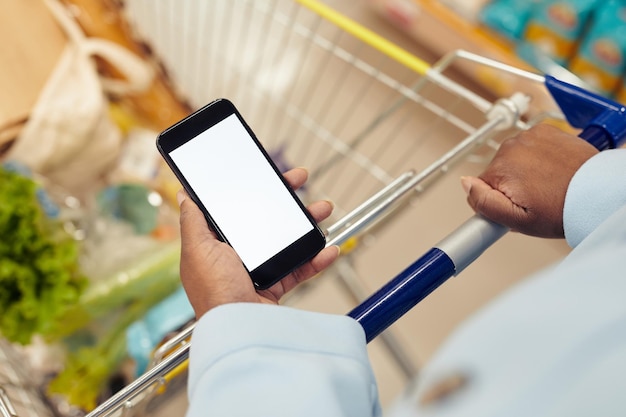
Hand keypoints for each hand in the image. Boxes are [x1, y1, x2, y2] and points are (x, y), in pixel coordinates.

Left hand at [177, 167, 338, 317]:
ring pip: (286, 239)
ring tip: (323, 210)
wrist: (238, 328)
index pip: (236, 208)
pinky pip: (300, 268)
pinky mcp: (275, 287)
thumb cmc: (214, 291)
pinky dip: (316, 259)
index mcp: (216, 244)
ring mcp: (258, 271)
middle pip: (265, 219)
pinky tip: (328, 248)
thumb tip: (185, 196)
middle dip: (285, 199)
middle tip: (300, 180)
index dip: (251, 189)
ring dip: (307, 223)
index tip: (267, 174)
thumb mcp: (198, 249)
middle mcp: (237, 255)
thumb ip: (193, 221)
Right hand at [461, 124, 597, 237]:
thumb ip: (484, 203)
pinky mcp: (545, 130)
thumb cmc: (562, 209)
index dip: (497, 201)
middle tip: (535, 198)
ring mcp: (529, 136)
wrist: (597, 193)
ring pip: (513, 158)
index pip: (482, 186)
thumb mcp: (518, 221)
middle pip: (498, 171)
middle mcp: (511, 146)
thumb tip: (466, 184)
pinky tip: (552, 170)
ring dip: (524, 170)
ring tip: (546, 185)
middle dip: (511, 185)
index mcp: (501, 168)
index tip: (516, 207)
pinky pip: (530, 146)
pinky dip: (538, 156)